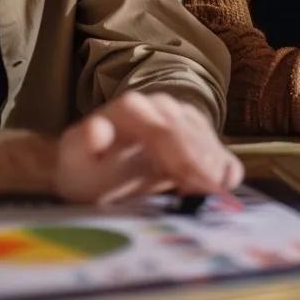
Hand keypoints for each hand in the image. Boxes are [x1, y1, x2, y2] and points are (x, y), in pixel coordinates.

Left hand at [53, 92, 243, 204]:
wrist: (98, 170)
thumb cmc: (87, 169)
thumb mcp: (75, 160)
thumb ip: (81, 143)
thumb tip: (97, 127)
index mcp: (130, 109)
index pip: (161, 124)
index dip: (178, 148)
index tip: (186, 177)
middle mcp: (160, 107)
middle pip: (187, 130)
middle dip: (199, 161)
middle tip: (208, 190)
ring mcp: (182, 119)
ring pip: (205, 136)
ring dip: (212, 164)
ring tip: (213, 193)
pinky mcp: (197, 137)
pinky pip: (217, 148)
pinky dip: (224, 167)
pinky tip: (223, 187)